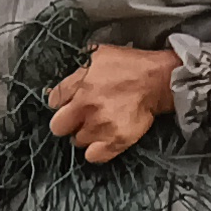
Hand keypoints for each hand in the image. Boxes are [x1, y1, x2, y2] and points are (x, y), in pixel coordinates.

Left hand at [46, 45, 178, 167]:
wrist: (157, 80)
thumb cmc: (128, 65)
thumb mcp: (97, 55)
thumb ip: (77, 71)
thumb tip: (62, 83)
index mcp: (78, 83)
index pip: (53, 101)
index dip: (62, 102)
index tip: (71, 102)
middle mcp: (85, 106)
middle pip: (58, 127)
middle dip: (67, 122)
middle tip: (79, 118)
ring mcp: (99, 126)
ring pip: (77, 141)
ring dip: (86, 135)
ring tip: (99, 125)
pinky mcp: (114, 141)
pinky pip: (93, 156)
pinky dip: (96, 151)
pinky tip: (103, 140)